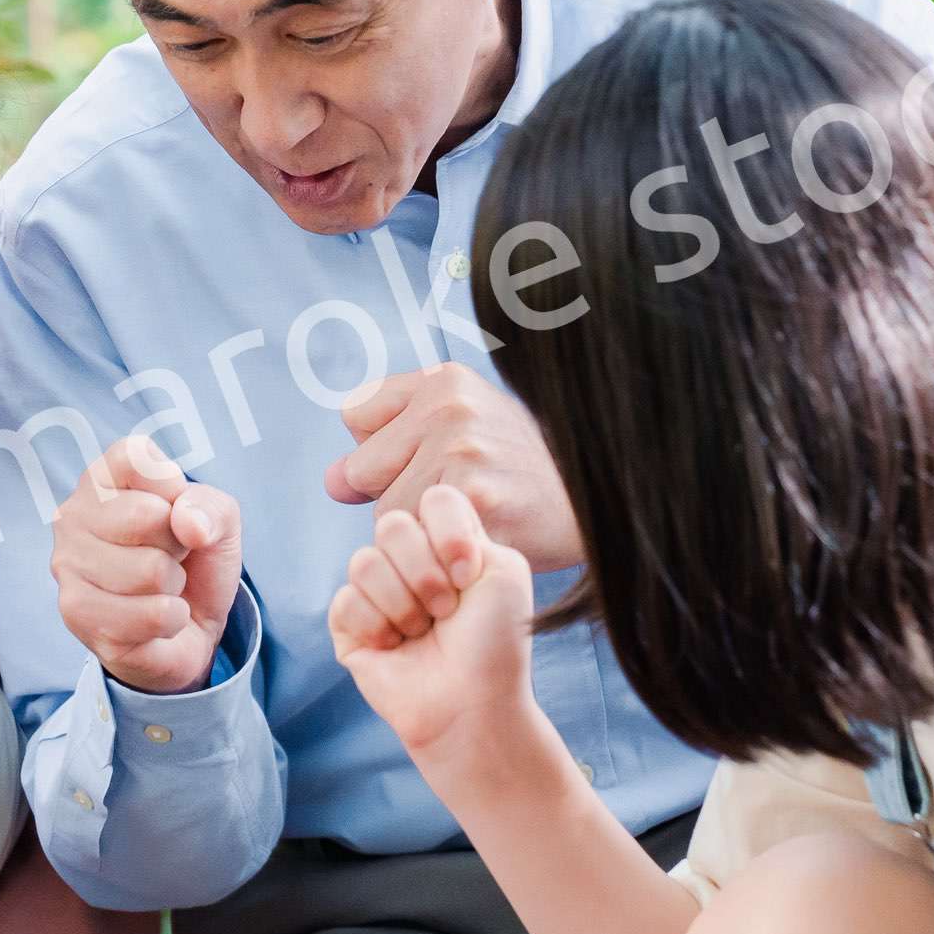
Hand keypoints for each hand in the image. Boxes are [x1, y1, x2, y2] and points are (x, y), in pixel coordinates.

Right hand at [53, 436, 242, 694]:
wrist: (188, 630)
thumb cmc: (193, 562)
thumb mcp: (219, 522)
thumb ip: (212, 508)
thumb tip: (187, 524)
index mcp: (101, 479)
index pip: (135, 458)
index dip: (173, 488)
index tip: (172, 511)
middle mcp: (73, 516)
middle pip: (145, 516)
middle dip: (178, 545)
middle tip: (170, 557)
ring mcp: (68, 566)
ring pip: (150, 571)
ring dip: (173, 587)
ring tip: (160, 589)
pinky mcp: (77, 615)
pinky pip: (151, 614)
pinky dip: (172, 619)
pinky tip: (156, 619)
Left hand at [325, 366, 582, 568]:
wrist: (602, 503)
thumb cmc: (524, 471)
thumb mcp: (466, 429)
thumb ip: (392, 441)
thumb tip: (332, 481)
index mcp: (443, 378)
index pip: (356, 417)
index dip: (384, 451)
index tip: (427, 461)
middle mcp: (449, 405)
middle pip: (361, 470)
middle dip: (395, 494)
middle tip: (453, 499)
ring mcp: (462, 451)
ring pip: (387, 514)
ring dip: (418, 533)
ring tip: (467, 522)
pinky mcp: (474, 499)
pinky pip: (416, 541)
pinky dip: (436, 554)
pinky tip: (473, 544)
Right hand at [327, 486, 540, 770]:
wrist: (472, 703)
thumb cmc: (495, 644)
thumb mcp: (503, 570)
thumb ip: (464, 523)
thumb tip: (412, 524)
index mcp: (449, 541)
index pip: (432, 498)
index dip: (447, 534)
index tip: (468, 576)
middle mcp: (410, 561)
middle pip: (391, 524)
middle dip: (424, 573)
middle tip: (446, 611)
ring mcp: (376, 590)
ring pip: (364, 562)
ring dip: (403, 606)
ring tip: (423, 633)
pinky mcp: (348, 624)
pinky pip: (345, 600)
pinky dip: (378, 628)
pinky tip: (396, 648)